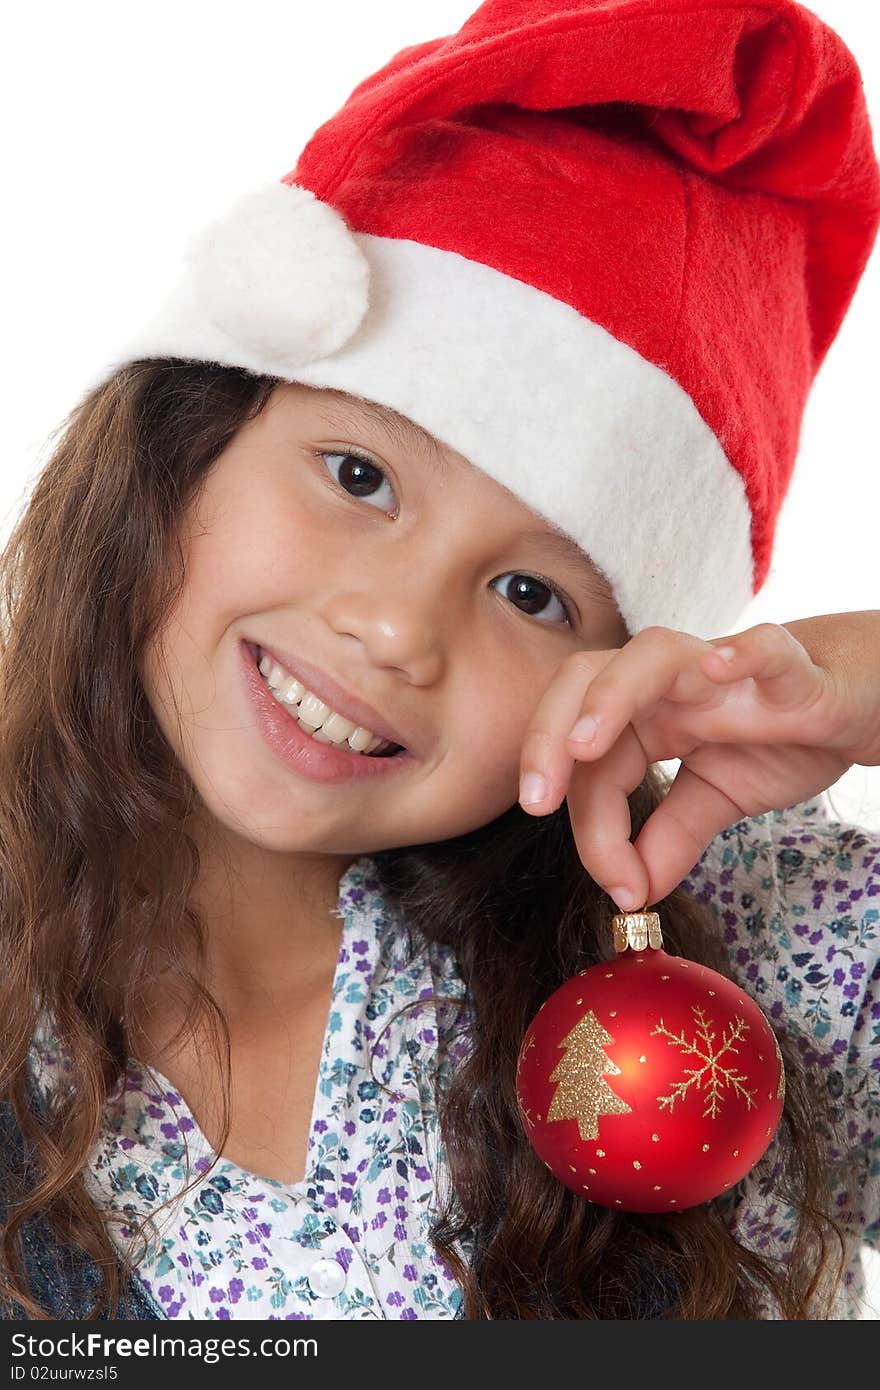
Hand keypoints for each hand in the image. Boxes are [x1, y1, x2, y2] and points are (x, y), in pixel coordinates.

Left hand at [518, 613, 879, 912]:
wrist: (850, 703)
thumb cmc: (777, 737)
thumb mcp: (716, 798)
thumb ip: (670, 838)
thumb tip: (633, 895)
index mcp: (644, 717)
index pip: (593, 765)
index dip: (591, 828)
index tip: (618, 887)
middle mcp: (667, 685)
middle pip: (583, 680)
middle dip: (546, 736)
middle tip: (536, 801)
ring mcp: (720, 667)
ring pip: (651, 654)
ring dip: (610, 695)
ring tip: (587, 744)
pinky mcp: (785, 663)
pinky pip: (760, 645)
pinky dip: (738, 652)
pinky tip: (716, 669)